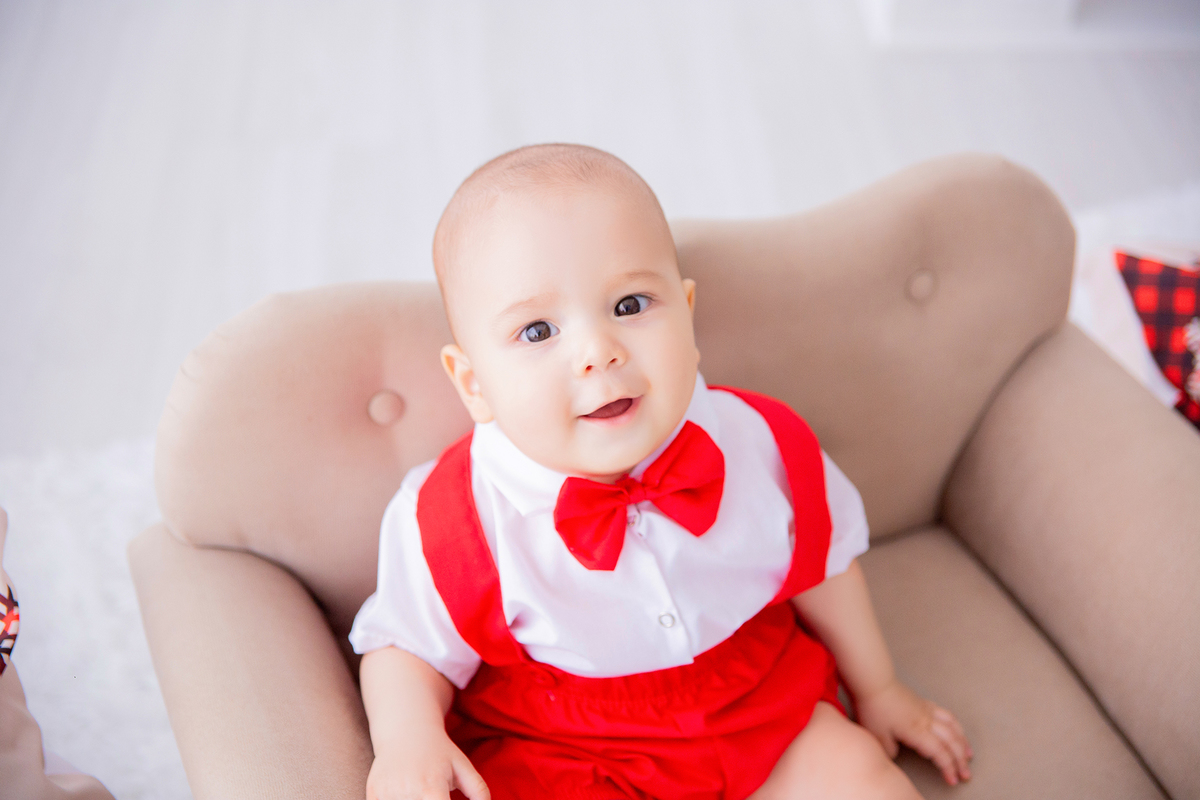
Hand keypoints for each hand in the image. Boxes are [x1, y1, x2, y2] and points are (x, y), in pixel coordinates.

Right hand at [365, 733, 488, 799]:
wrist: (405, 730)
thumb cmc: (439, 752)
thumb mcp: (463, 768)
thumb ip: (478, 791)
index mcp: (432, 790)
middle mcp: (406, 794)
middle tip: (435, 795)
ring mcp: (385, 795)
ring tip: (420, 793)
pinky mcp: (372, 795)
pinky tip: (406, 793)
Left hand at [854, 679, 972, 785]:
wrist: (876, 682)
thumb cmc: (875, 707)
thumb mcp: (877, 734)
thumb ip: (889, 749)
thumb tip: (896, 754)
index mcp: (917, 731)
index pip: (939, 753)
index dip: (948, 767)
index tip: (953, 780)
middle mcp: (926, 721)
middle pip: (951, 742)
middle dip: (961, 760)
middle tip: (965, 774)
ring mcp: (927, 710)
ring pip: (953, 727)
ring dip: (963, 742)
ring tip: (969, 755)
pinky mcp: (925, 703)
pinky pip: (947, 714)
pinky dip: (956, 725)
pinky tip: (957, 730)